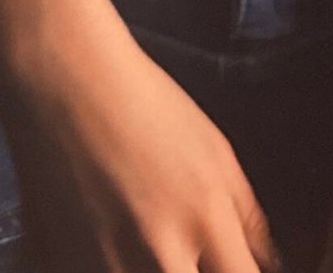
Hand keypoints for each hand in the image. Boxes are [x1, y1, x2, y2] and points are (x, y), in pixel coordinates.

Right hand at [0, 19, 284, 272]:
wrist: (66, 79)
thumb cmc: (142, 103)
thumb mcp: (216, 150)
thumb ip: (248, 219)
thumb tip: (268, 265)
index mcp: (206, 217)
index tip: (232, 264)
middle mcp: (160, 250)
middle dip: (194, 272)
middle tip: (187, 253)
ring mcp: (108, 263)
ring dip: (149, 267)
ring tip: (143, 232)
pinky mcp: (64, 262)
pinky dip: (109, 261)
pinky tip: (110, 231)